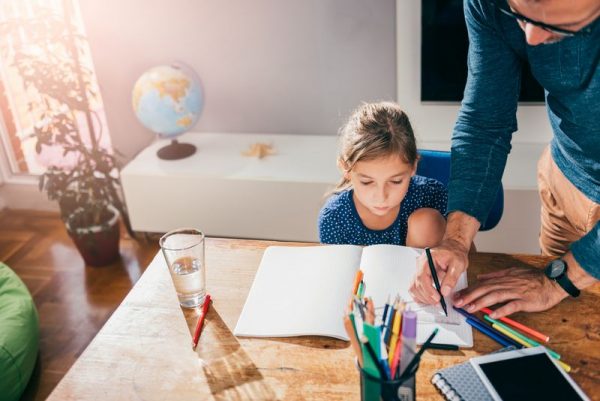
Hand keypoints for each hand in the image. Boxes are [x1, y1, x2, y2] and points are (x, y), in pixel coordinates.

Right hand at [409, 238, 469, 304]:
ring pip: (413, 287)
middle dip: (427, 296)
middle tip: (438, 303)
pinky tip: (428, 299)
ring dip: (422, 297)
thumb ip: (451, 278)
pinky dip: (420, 295)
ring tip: (435, 302)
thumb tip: (445, 291)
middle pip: (416, 284)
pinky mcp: (420, 275)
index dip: (428, 290)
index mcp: (427, 259)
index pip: (422, 277)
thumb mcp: (458, 264)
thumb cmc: (455, 253)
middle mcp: (420, 264)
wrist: (453, 247)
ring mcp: (418, 270)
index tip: (437, 298)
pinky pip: (415, 287)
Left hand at [453, 267, 568, 317]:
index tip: (457, 295)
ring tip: (470, 308)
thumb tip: (480, 277)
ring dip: (481, 302)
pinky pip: (512, 306)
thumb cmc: (532, 279)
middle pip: (485, 290)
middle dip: (469, 296)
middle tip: (458, 303)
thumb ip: (495, 275)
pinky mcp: (525, 301)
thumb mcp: (511, 272)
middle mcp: (506, 284)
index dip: (468, 290)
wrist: (552, 281)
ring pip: (495, 297)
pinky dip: (502, 310)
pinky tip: (493, 315)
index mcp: (502, 279)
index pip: (481, 285)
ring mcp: (515, 292)